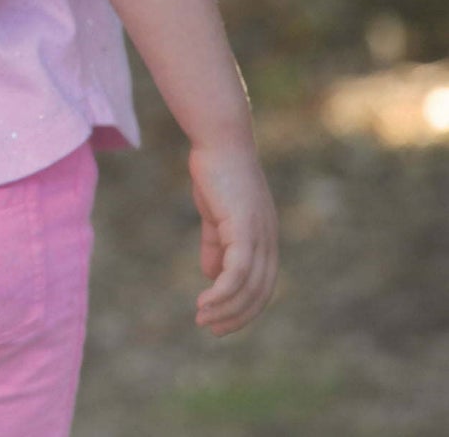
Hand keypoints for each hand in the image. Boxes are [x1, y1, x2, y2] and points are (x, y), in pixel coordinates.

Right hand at [188, 138, 278, 336]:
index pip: (262, 284)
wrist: (218, 140)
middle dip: (236, 316)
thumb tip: (212, 275)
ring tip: (202, 318)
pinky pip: (237, 272)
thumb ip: (215, 243)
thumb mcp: (215, 213)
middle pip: (260, 293)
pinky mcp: (244, 229)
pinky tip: (205, 300)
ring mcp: (259, 235)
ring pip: (248, 288)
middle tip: (211, 329)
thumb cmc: (215, 171)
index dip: (243, 306)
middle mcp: (268, 240)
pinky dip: (223, 292)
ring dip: (226, 309)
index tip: (219, 319)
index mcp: (264, 237)